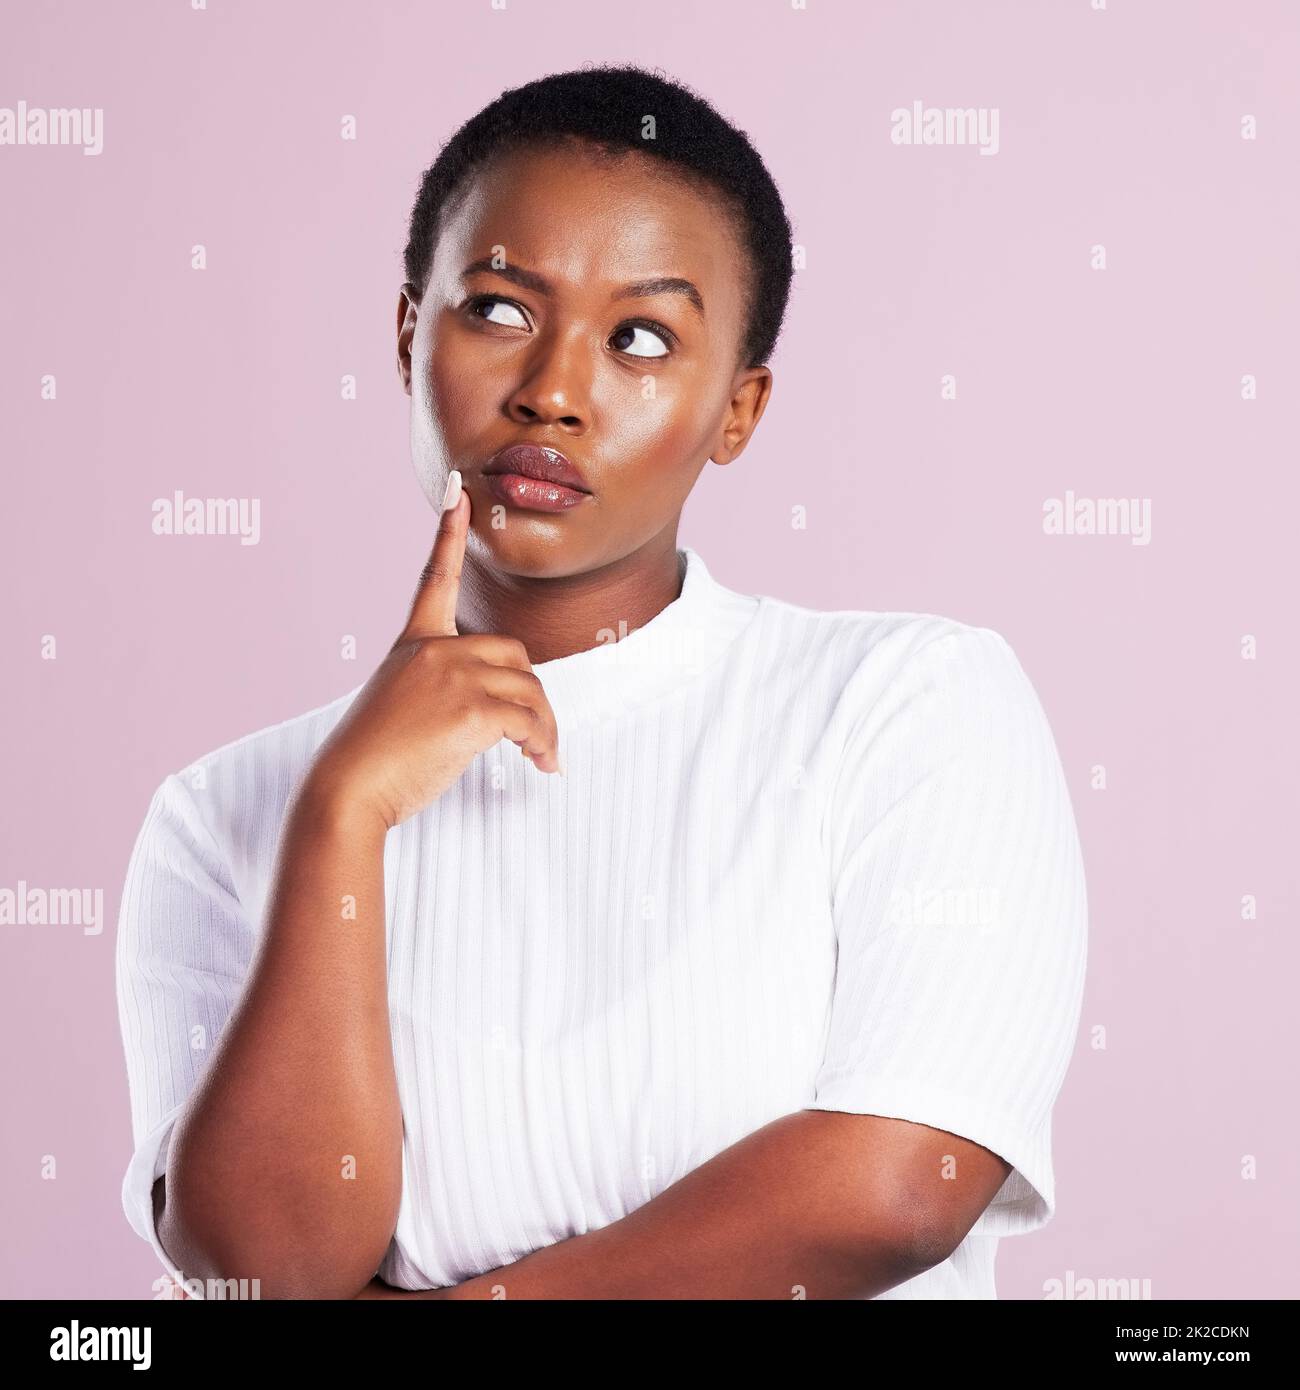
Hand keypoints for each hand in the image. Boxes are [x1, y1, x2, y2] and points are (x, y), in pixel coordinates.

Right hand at [302, 470, 561, 830]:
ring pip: (531, 689)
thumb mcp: (400, 707)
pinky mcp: (472, 707)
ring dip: (545, 728)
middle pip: (515, 655)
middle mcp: (435, 650)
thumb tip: (498, 708)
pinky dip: (544, 744)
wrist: (348, 791)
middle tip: (535, 740)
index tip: (459, 492)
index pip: (435, 578)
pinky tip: (541, 764)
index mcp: (414, 644)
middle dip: (532, 697)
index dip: (448, 533)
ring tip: (540, 758)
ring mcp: (453, 674)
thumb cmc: (372, 762)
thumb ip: (440, 689)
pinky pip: (530, 719)